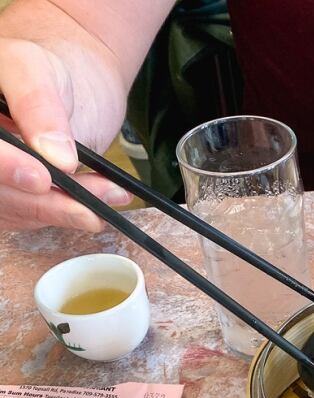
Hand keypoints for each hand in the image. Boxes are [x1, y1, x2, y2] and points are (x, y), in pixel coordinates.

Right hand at [0, 37, 131, 231]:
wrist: (65, 87)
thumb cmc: (43, 70)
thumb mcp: (36, 69)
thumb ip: (40, 106)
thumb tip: (57, 158)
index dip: (3, 168)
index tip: (42, 178)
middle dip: (45, 200)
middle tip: (89, 205)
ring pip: (17, 211)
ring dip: (65, 211)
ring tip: (109, 196)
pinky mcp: (13, 199)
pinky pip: (35, 218)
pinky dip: (69, 214)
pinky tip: (99, 206)